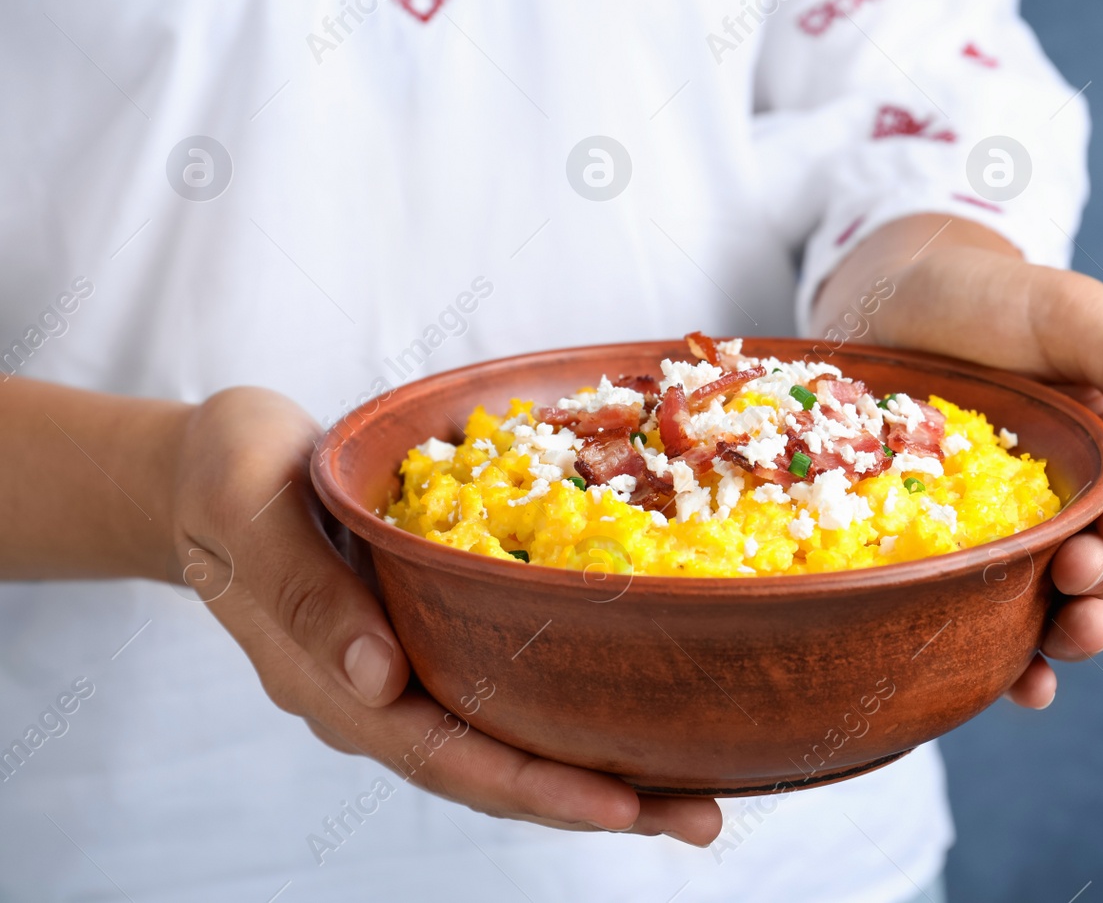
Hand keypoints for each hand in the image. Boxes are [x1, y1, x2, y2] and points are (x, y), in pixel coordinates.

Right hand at [169, 387, 722, 842]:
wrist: (214, 469)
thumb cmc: (227, 478)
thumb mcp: (249, 514)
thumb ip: (305, 596)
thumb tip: (377, 681)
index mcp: (333, 682)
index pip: (444, 756)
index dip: (533, 786)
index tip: (617, 807)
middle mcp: (379, 696)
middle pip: (496, 772)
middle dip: (597, 803)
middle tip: (701, 820)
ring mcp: (406, 675)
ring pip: (511, 742)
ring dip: (600, 774)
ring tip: (694, 797)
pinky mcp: (431, 641)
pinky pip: (509, 694)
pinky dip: (574, 715)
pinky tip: (638, 716)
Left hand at [816, 217, 1102, 708]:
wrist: (880, 301)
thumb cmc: (982, 297)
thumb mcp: (1068, 312)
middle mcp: (1078, 494)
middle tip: (1079, 569)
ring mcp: (1019, 531)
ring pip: (1070, 600)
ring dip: (1081, 628)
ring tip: (1071, 630)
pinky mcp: (961, 558)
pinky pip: (998, 624)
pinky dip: (1019, 666)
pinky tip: (1026, 687)